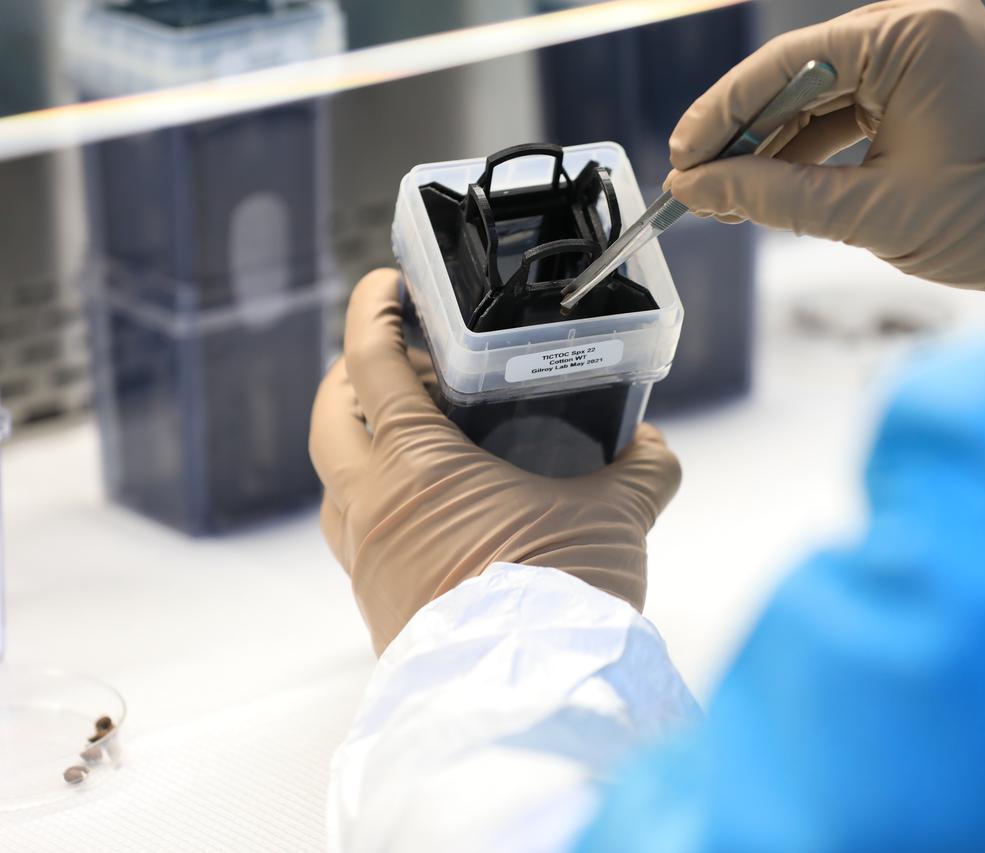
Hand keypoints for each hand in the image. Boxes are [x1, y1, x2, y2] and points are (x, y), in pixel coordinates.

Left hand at [308, 269, 680, 652]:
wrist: (527, 700)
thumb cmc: (560, 598)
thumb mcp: (615, 515)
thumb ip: (641, 468)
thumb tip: (653, 447)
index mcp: (414, 466)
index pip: (371, 363)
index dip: (373, 312)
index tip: (385, 284)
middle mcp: (372, 506)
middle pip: (331, 415)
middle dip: (353, 374)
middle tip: (402, 359)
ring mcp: (366, 558)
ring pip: (336, 478)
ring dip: (362, 441)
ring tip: (416, 431)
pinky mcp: (377, 602)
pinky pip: (357, 529)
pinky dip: (379, 497)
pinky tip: (433, 506)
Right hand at [666, 0, 984, 291]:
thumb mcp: (871, 215)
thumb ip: (774, 197)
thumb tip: (698, 189)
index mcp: (910, 37)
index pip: (785, 66)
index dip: (722, 116)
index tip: (681, 161)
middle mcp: (917, 26)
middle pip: (796, 76)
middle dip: (742, 135)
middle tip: (693, 185)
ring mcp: (926, 51)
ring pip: (819, 95)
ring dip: (772, 146)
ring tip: (724, 197)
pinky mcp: (930, 82)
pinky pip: (852, 107)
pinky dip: (812, 147)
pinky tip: (771, 185)